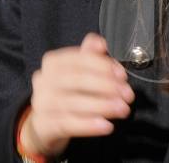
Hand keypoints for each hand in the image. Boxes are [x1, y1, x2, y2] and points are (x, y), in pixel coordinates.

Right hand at [20, 33, 134, 157]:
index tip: (121, 75)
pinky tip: (106, 125)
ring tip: (122, 109)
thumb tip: (100, 43)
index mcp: (53, 62)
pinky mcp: (44, 125)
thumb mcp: (76, 73)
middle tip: (126, 94)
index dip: (102, 65)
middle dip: (106, 86)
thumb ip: (88, 56)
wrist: (44, 125)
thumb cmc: (65, 95)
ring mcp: (42, 103)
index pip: (78, 58)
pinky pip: (68, 124)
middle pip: (77, 80)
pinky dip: (89, 125)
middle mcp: (44, 80)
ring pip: (74, 103)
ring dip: (103, 106)